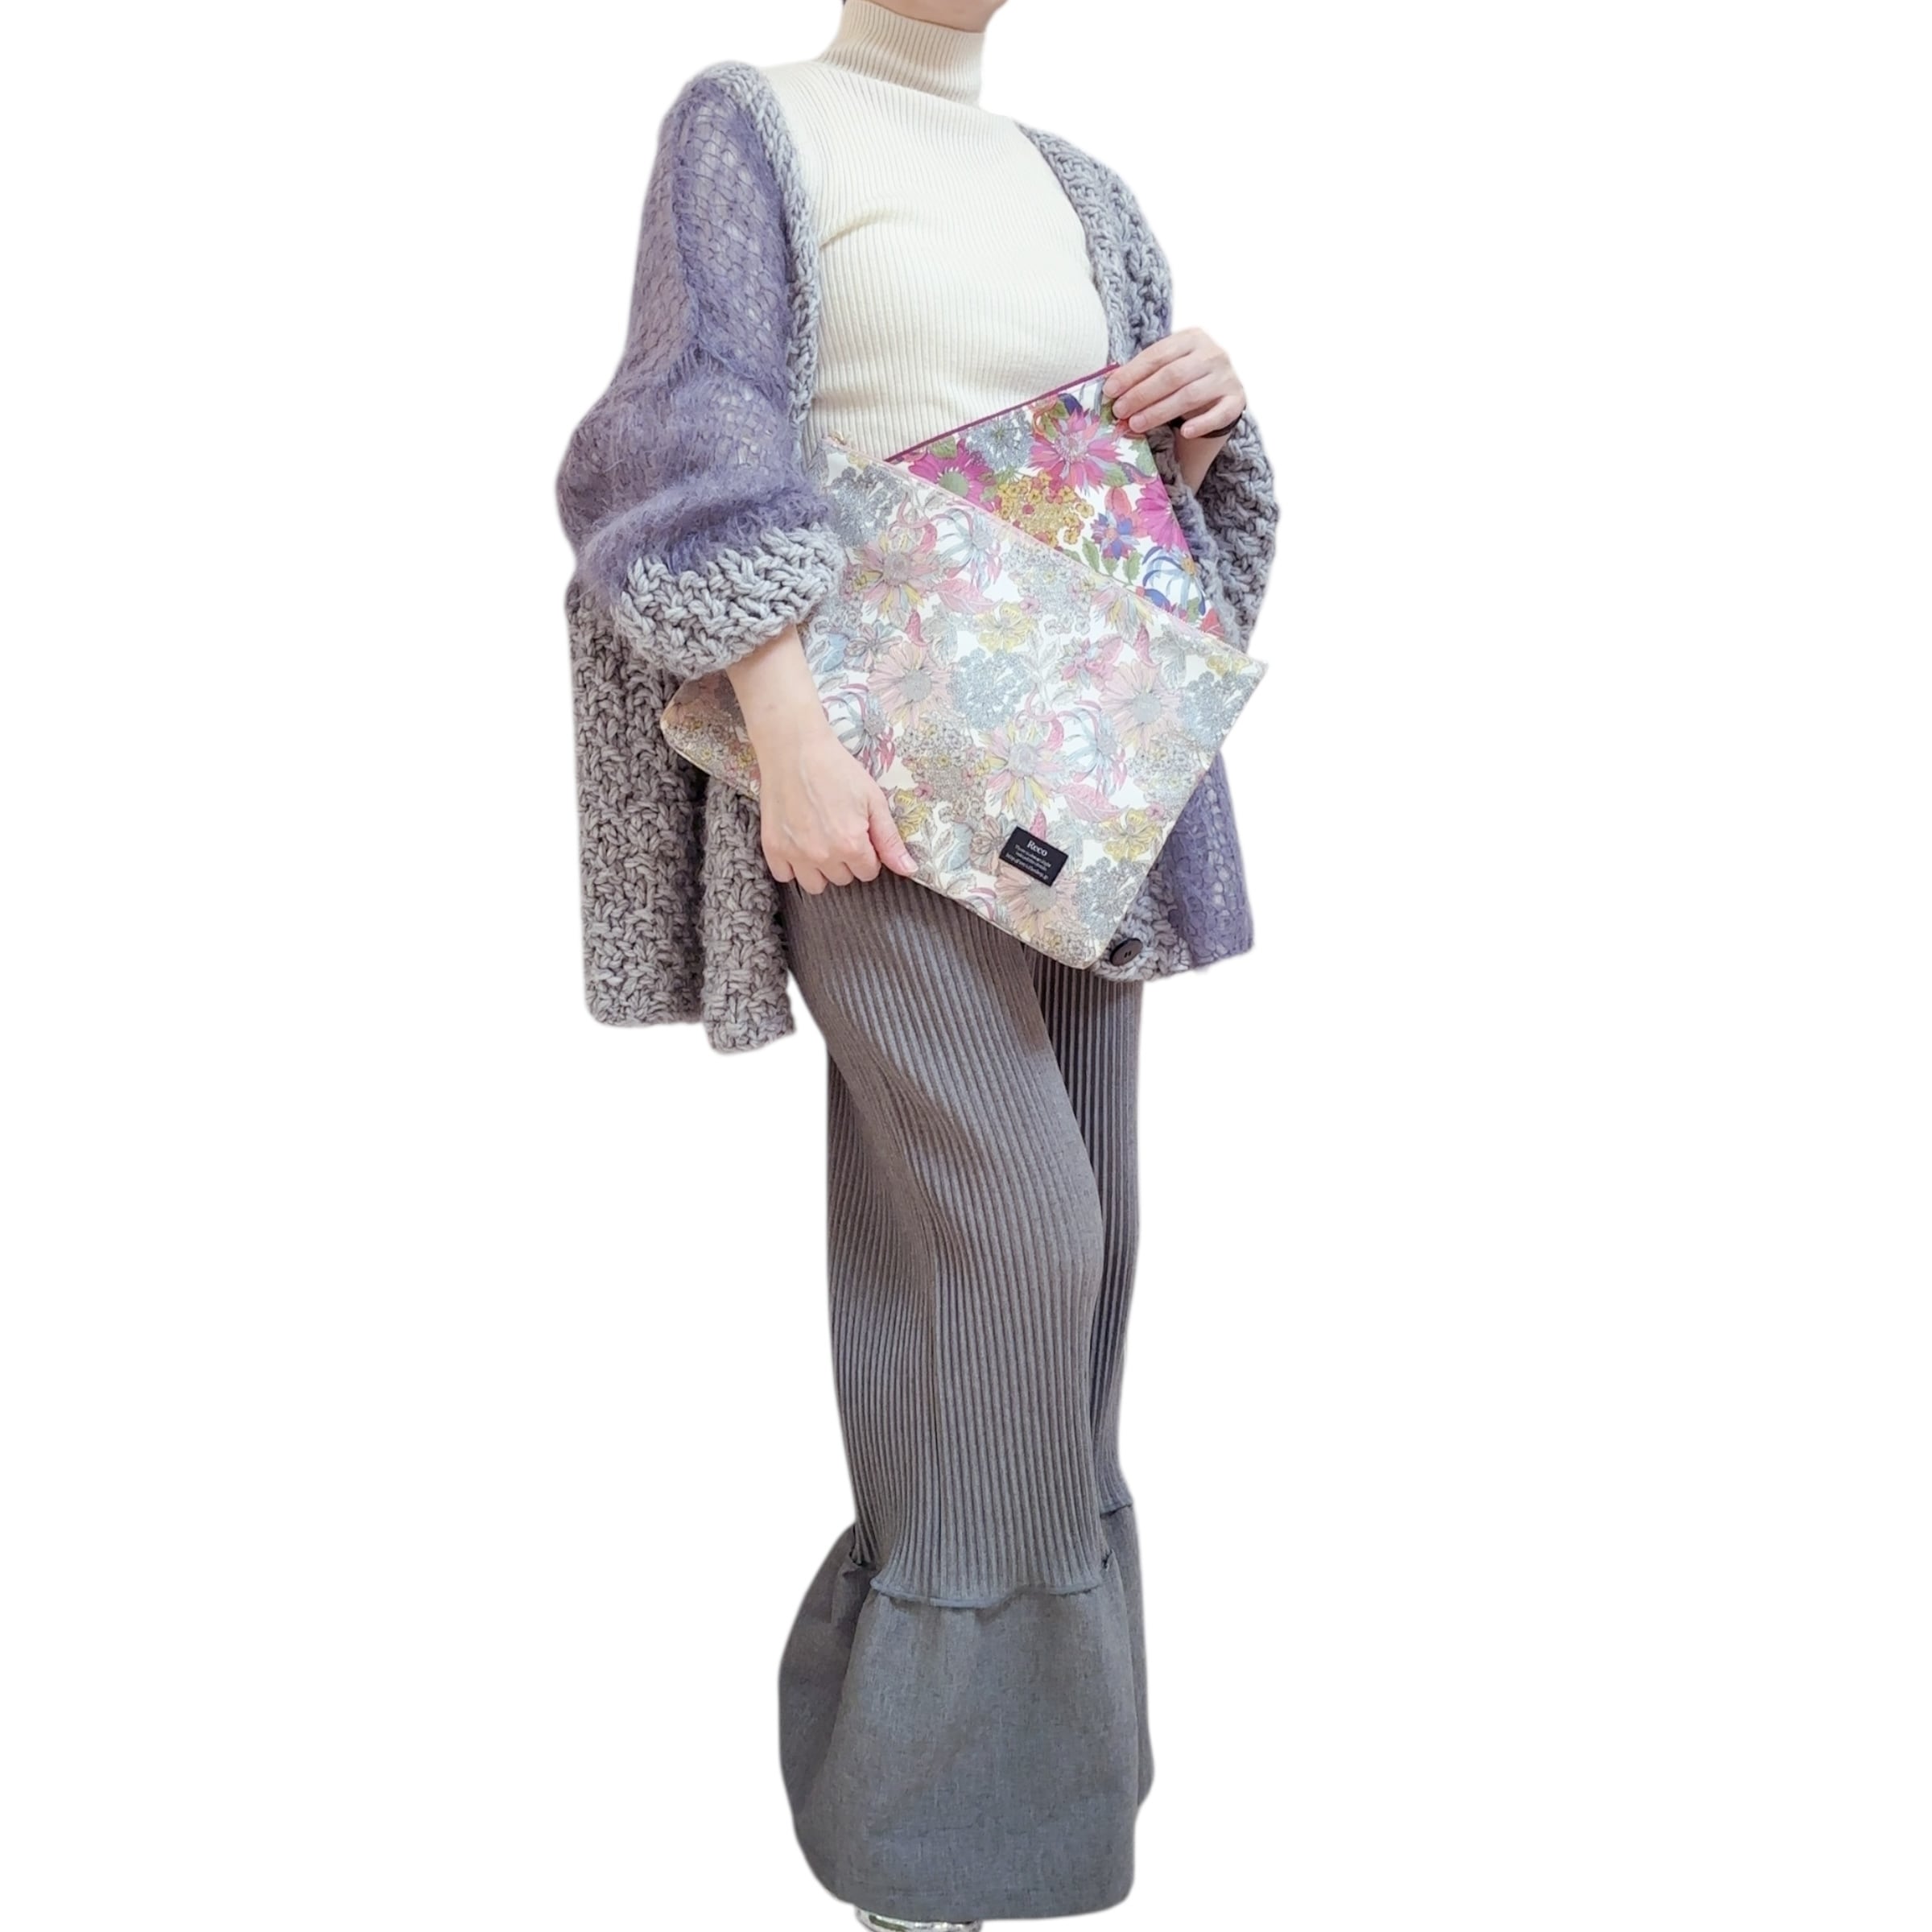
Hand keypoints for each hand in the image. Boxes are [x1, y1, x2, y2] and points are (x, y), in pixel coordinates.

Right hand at [752, 715, 918, 892]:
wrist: (795, 749)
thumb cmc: (837, 770)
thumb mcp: (873, 800)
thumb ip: (890, 840)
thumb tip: (909, 870)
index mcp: (851, 845)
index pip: (868, 872)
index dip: (868, 854)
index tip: (859, 834)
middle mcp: (823, 856)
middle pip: (843, 878)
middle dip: (846, 860)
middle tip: (838, 831)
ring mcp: (795, 854)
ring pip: (815, 885)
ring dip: (821, 870)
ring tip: (820, 842)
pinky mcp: (772, 848)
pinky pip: (785, 876)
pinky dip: (793, 866)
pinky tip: (799, 845)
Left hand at [1102, 328, 1244, 440]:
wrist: (1219, 389)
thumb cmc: (1184, 377)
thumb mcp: (1165, 366)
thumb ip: (1143, 372)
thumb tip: (1111, 387)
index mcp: (1191, 338)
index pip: (1158, 355)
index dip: (1132, 373)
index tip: (1110, 391)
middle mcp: (1212, 353)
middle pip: (1172, 375)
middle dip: (1142, 394)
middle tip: (1120, 411)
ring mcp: (1227, 377)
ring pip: (1190, 396)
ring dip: (1160, 412)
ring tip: (1136, 424)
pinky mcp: (1236, 400)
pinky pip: (1219, 414)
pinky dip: (1202, 423)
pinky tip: (1185, 432)